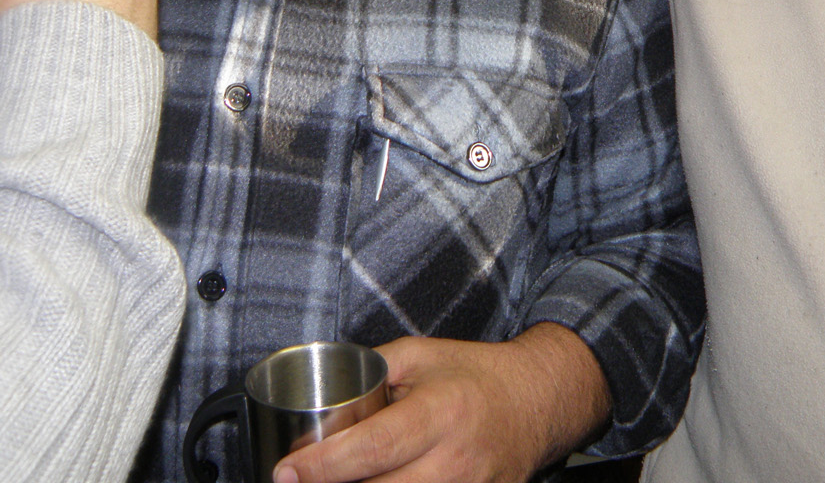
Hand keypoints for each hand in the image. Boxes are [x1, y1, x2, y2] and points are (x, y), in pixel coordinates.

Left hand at [271, 324, 609, 482]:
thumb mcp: (421, 355)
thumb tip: (320, 398)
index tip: (287, 470)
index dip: (323, 465)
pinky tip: (379, 481)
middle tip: (301, 476)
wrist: (538, 401)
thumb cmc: (477, 375)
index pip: (372, 449)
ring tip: (337, 476)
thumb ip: (371, 371)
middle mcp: (454, 461)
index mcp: (439, 413)